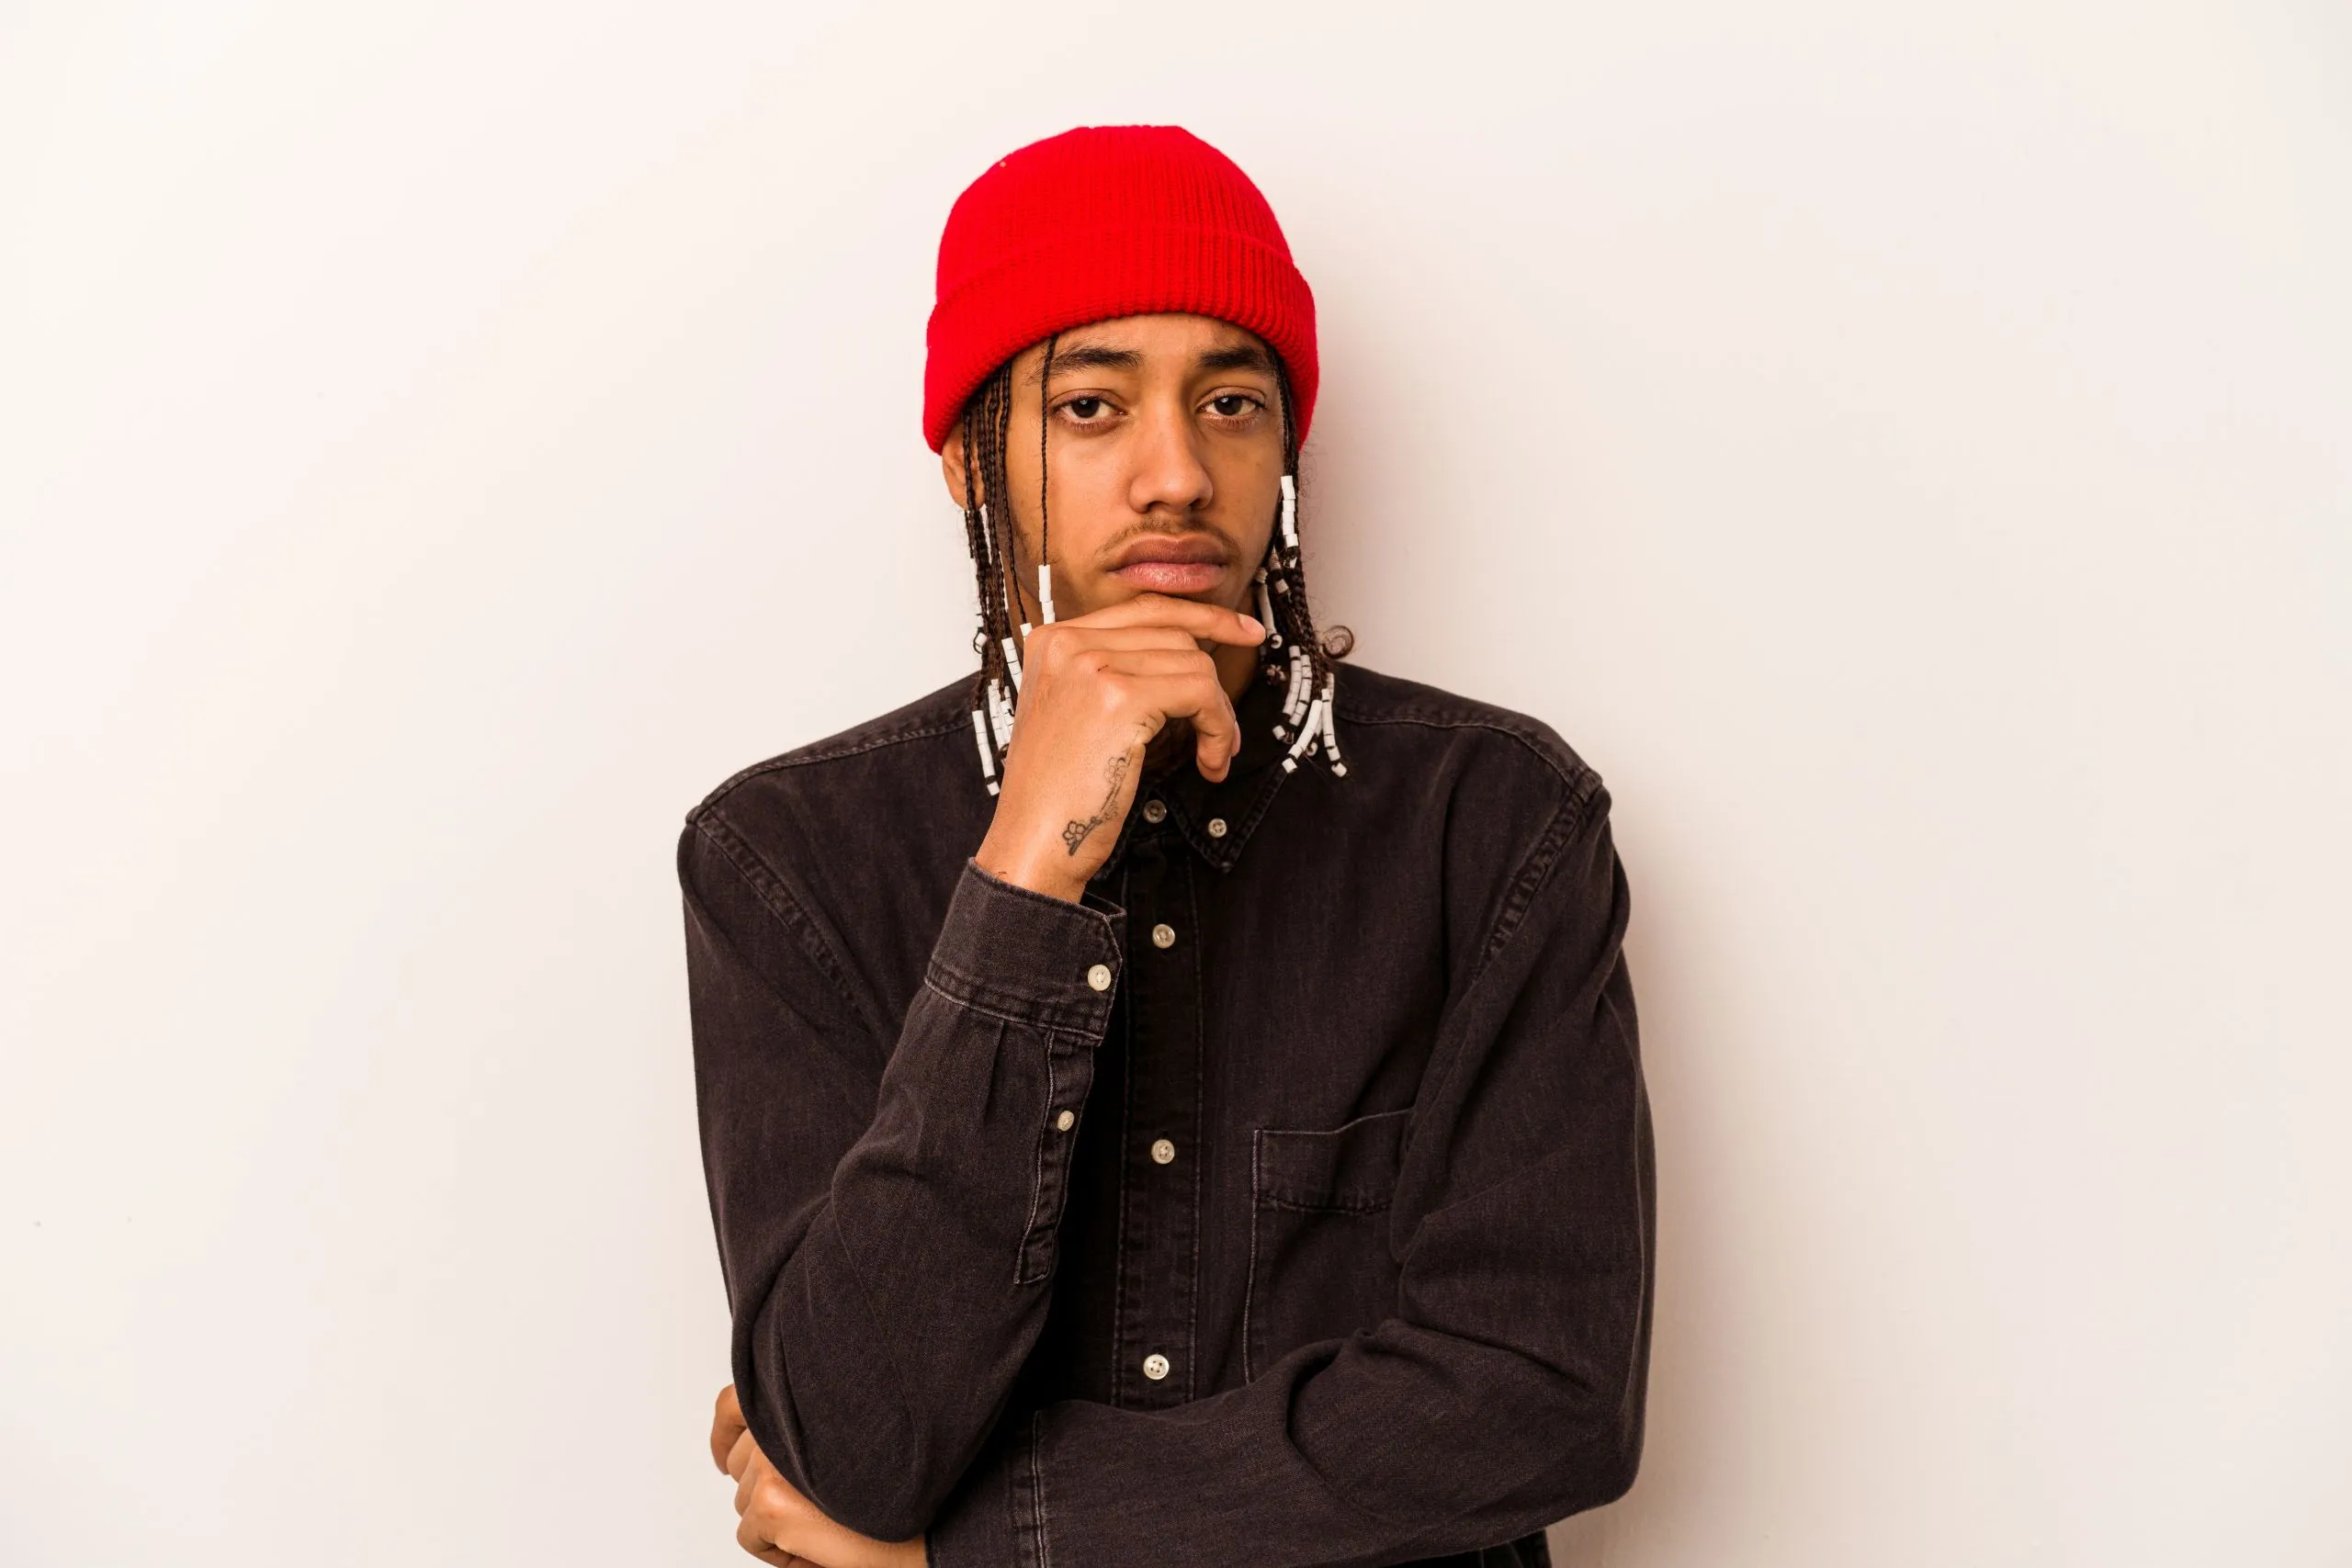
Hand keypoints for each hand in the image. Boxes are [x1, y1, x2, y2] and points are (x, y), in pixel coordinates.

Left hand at [711, 1384, 927, 1567]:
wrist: (936, 1519)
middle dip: (766, 1489)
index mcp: (801, 1392)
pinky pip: (752, 1539)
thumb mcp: (852, 1433)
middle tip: (813, 1506)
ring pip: (744, 1503)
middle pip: (739, 1463)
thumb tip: (761, 1446)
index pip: (733, 1403)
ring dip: (776, 1521)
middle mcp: (781, 1419)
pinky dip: (781, 1554)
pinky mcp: (771, 1502)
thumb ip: (811, 1422)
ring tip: (827, 1524)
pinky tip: (822, 1547)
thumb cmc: (908, 1480)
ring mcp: (772, 1459)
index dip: (726, 1434)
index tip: (725, 1456)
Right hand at [975, 591, 1265, 901]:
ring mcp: (1092, 666)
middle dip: (1213, 682)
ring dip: (1218, 715)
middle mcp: (1068, 643)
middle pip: (1175, 635)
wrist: (1035, 840)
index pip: (1144, 609)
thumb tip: (1191, 655)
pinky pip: (1201, 694)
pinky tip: (1209, 762)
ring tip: (1212, 756)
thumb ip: (1115, 673)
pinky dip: (1219, 729)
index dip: (1203, 617)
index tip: (1244, 633)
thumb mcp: (1077, 711)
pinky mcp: (1120, 698)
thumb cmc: (1057, 792)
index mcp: (1053, 640)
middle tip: (1228, 729)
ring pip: (1195, 664)